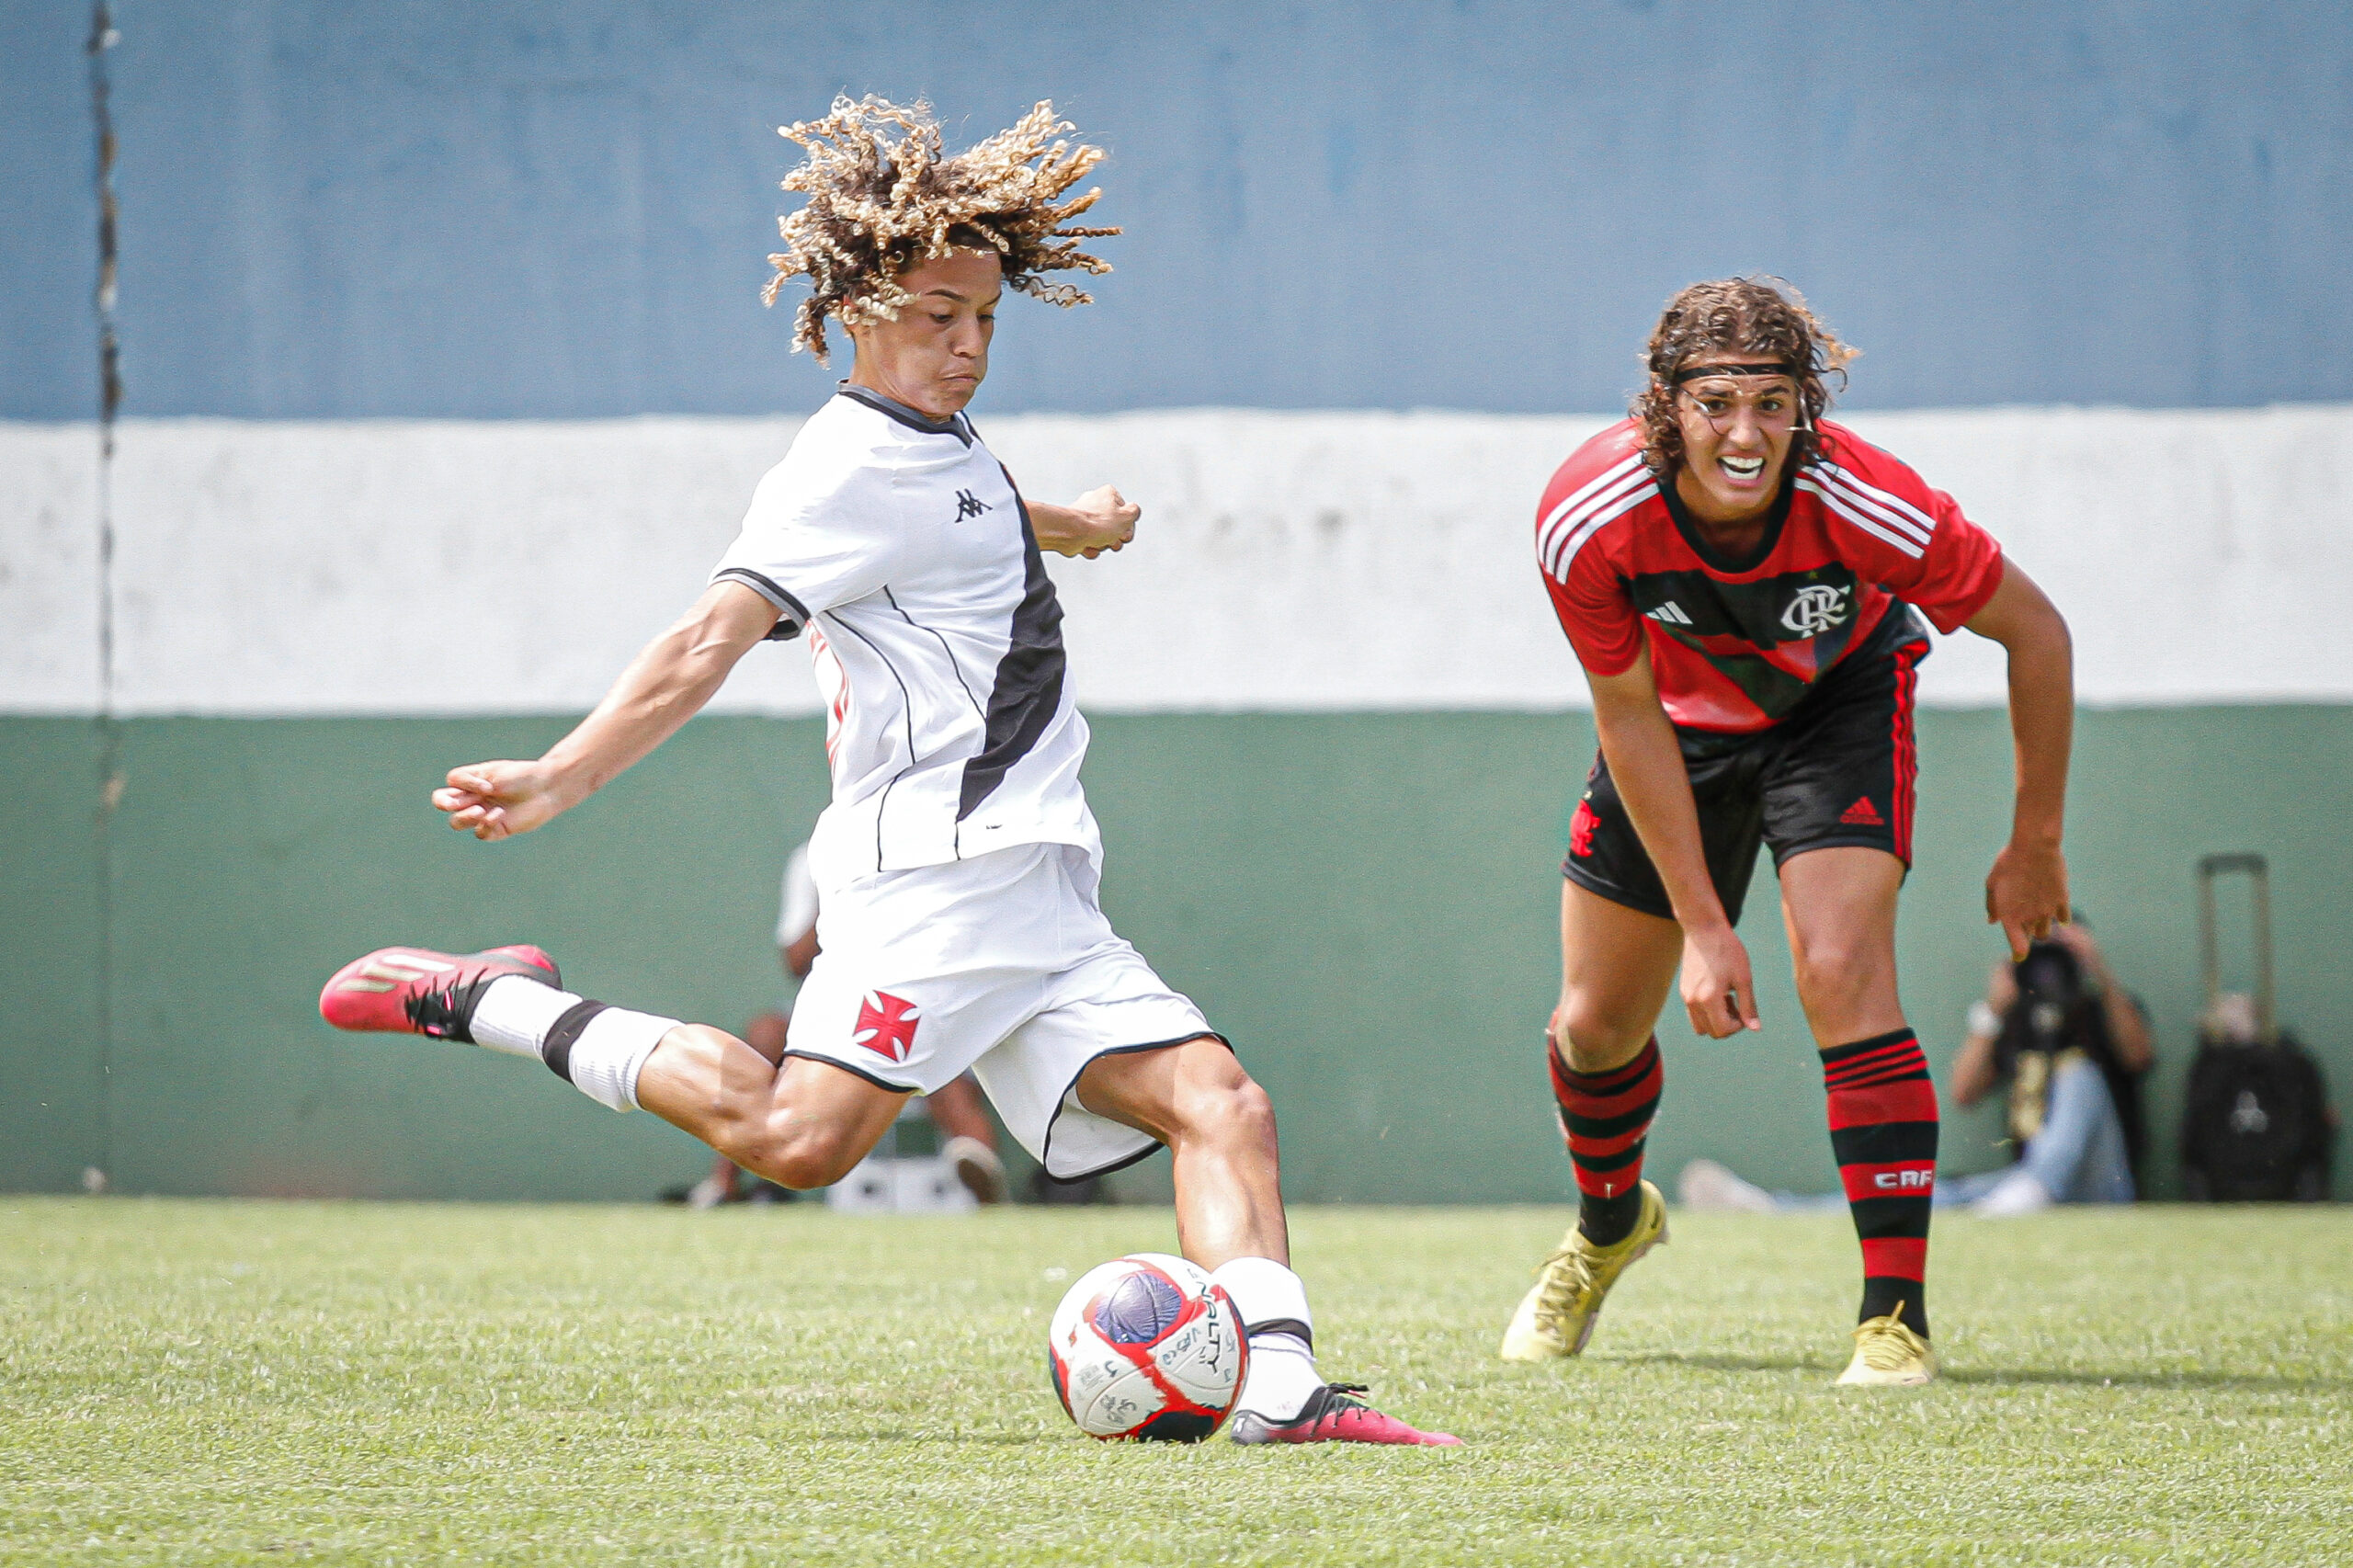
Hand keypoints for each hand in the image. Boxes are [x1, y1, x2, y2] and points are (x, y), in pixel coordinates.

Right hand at [431, 760, 571, 841]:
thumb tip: (456, 803)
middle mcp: (473, 797)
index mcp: (471, 781)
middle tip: (458, 804)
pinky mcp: (496, 828)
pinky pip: (480, 833)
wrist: (546, 787)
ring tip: (480, 811)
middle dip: (446, 804)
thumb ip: (470, 783)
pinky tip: (499, 815)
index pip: (449, 784)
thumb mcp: (493, 773)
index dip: (462, 786)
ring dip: (464, 818)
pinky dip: (486, 825)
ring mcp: (483, 814)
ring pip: (456, 822)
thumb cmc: (520, 776)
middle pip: (443, 804)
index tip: (487, 785)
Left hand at [1054, 484, 1139, 557]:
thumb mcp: (1127, 515)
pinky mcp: (1076, 531)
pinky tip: (1089, 545)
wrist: (1072, 533)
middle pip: (1115, 526)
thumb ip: (1134, 511)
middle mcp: (1095, 502)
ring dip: (1104, 544)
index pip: (1126, 513)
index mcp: (1108, 494)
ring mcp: (1084, 517)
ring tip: (1100, 542)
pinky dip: (1091, 548)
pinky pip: (1090, 543)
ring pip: (1103, 536)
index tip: (1125, 530)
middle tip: (1114, 539)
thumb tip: (1133, 512)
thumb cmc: (1096, 523)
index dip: (1128, 525)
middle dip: (1116, 537)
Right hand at [1681, 923, 1761, 1038]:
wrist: (1704, 929)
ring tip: (1727, 1000)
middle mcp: (1693, 1001)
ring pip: (1700, 1026)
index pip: (1723, 1030)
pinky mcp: (1684, 990)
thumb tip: (1755, 1028)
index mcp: (1708, 999)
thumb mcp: (1744, 979)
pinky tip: (1718, 992)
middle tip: (1738, 1004)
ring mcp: (1686, 997)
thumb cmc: (1727, 951)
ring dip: (1716, 1020)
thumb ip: (1748, 1006)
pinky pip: (1694, 1013)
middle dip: (1728, 1024)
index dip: (1739, 1026)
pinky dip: (1708, 1011)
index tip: (1745, 1009)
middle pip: (1712, 1032)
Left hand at [1985, 839, 2069, 958]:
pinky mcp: (2062, 901)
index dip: (2018, 953)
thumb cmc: (2008, 864)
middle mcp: (2030, 918)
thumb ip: (1992, 905)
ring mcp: (2048, 911)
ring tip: (2035, 916)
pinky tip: (2056, 913)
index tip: (2018, 955)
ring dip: (2040, 928)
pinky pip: (2063, 918)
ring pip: (2046, 930)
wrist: (2035, 849)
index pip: (2018, 947)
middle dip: (2025, 934)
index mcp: (2010, 916)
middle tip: (2021, 923)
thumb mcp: (1992, 883)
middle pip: (2031, 937)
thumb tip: (1992, 921)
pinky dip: (2060, 919)